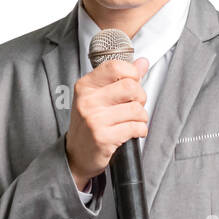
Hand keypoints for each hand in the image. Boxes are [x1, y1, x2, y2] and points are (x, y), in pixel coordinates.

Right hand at [65, 55, 150, 186]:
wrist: (77, 155)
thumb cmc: (88, 125)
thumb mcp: (98, 97)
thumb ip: (120, 79)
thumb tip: (141, 63)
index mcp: (85, 86)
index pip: (115, 67)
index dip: (131, 73)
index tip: (132, 82)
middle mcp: (87, 101)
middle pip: (130, 86)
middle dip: (140, 97)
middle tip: (135, 104)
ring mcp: (94, 119)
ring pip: (136, 109)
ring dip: (141, 117)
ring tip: (133, 121)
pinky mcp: (103, 137)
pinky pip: (135, 127)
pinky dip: (140, 130)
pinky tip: (132, 131)